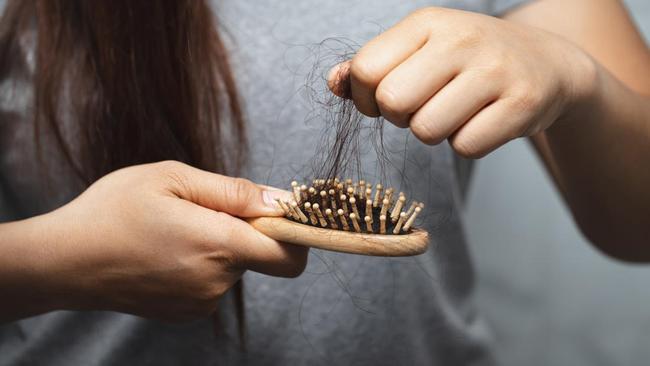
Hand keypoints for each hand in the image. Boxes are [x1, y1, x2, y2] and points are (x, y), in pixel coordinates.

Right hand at [39, 161, 305, 320]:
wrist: (64, 261)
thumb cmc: (113, 211)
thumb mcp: (172, 179)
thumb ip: (233, 191)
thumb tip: (280, 200)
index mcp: (218, 244)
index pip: (289, 254)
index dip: (294, 233)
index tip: (280, 214)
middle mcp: (216, 281)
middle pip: (260, 254)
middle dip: (243, 229)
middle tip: (199, 210)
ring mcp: (201, 302)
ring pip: (234, 266)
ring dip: (218, 246)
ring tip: (174, 230)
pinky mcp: (186, 313)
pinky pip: (213, 282)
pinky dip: (202, 264)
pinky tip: (166, 251)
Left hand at [328, 7, 595, 157]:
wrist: (547, 63)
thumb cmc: (468, 60)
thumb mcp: (420, 50)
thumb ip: (371, 66)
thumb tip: (334, 83)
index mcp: (427, 23)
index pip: (365, 70)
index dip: (366, 98)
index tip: (386, 99)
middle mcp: (461, 39)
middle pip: (392, 103)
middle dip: (400, 117)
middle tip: (423, 107)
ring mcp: (495, 70)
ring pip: (427, 131)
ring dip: (434, 132)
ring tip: (455, 111)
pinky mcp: (522, 103)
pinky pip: (466, 147)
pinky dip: (468, 143)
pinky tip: (483, 120)